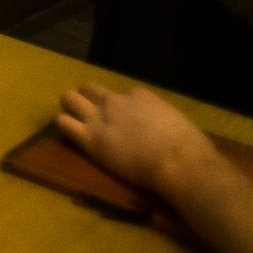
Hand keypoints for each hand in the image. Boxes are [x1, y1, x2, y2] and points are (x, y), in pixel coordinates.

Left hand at [58, 84, 218, 196]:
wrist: (178, 162)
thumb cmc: (188, 146)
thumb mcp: (176, 119)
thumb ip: (162, 118)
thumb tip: (165, 127)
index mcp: (139, 95)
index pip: (121, 94)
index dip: (122, 105)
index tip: (126, 119)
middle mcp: (115, 101)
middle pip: (89, 89)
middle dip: (87, 97)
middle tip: (90, 112)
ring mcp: (99, 118)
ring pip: (70, 99)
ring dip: (71, 106)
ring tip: (74, 118)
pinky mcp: (90, 139)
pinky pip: (64, 123)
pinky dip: (64, 125)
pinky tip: (69, 132)